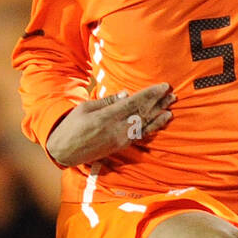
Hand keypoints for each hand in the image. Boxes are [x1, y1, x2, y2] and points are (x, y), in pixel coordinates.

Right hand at [45, 83, 175, 167]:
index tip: (163, 87)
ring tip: (171, 108)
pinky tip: (159, 123)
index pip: (135, 103)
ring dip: (159, 116)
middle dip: (159, 104)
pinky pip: (139, 136)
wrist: (65, 151)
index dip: (151, 94)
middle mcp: (116, 129)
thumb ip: (107, 101)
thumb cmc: (72, 126)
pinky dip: (151, 129)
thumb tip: (127, 94)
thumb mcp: (85, 108)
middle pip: (143, 114)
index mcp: (107, 116)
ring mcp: (120, 139)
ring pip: (144, 126)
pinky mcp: (120, 146)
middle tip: (173, 95)